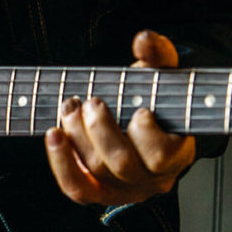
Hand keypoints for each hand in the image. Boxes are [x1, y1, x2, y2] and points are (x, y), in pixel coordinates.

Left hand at [44, 30, 195, 205]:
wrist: (141, 118)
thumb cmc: (154, 97)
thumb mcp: (162, 74)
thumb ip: (159, 55)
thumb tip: (144, 39)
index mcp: (178, 154)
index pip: (161, 156)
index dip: (146, 134)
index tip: (140, 111)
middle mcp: (152, 179)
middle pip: (121, 164)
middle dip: (100, 130)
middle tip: (91, 102)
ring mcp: (124, 189)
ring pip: (96, 171)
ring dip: (76, 136)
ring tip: (70, 108)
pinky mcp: (99, 192)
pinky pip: (77, 188)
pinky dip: (61, 162)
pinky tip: (53, 135)